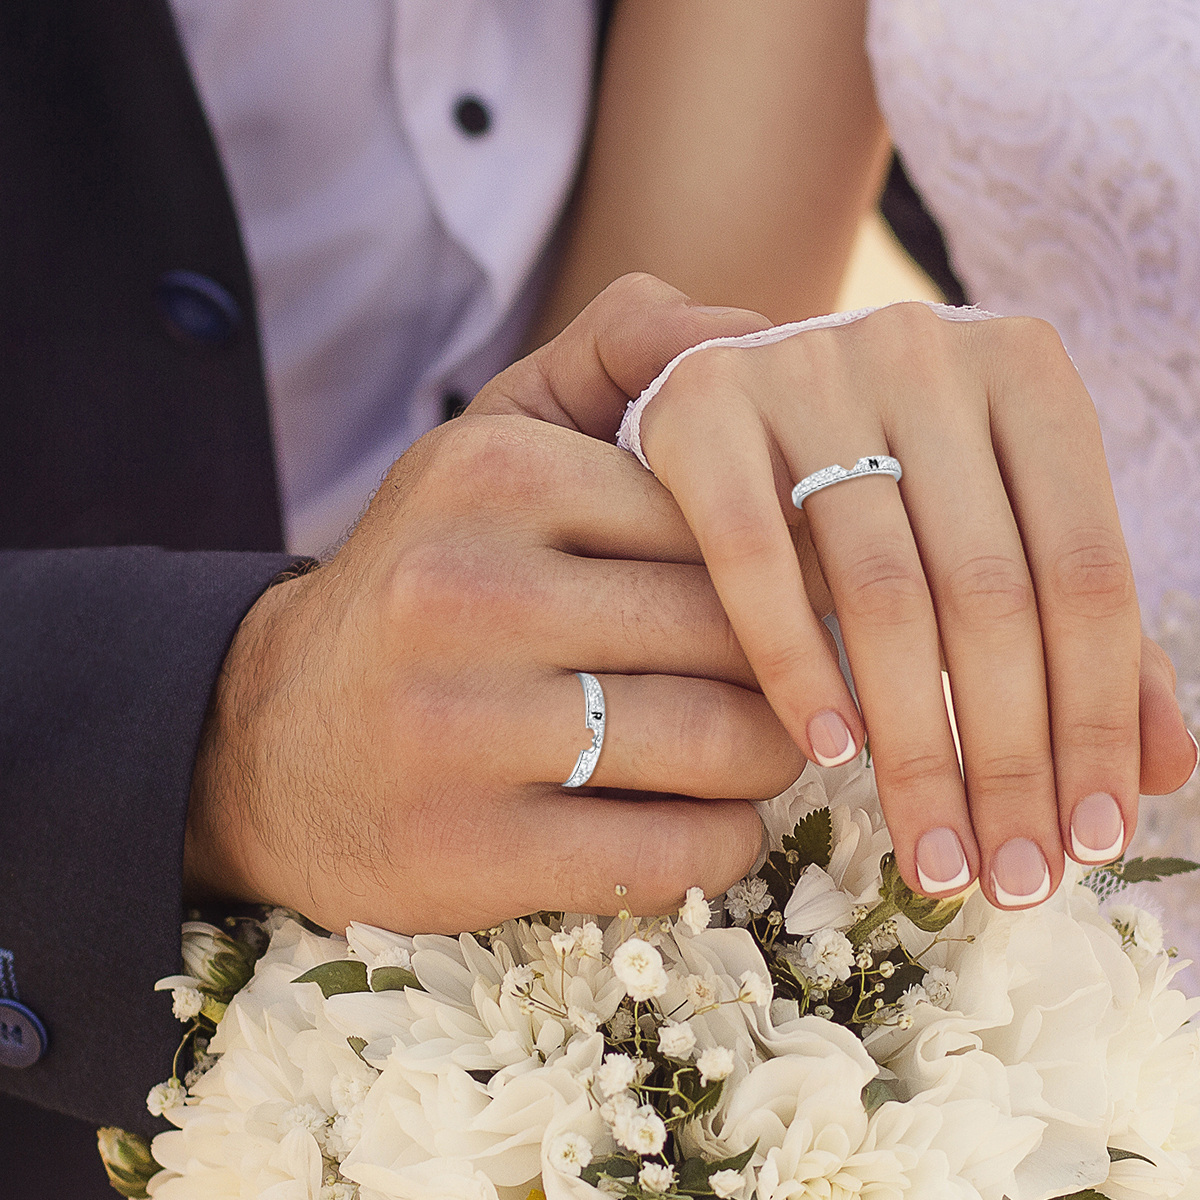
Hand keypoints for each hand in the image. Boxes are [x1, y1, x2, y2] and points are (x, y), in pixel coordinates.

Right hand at [184, 291, 812, 933]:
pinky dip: (724, 842)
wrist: (269, 738)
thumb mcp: (494, 440)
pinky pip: (678, 855)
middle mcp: (468, 591)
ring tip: (754, 749)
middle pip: (736, 630)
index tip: (796, 599)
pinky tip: (702, 820)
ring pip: (725, 743)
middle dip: (791, 666)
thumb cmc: (427, 579)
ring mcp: (461, 730)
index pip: (723, 517)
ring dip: (770, 758)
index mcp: (495, 475)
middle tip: (795, 683)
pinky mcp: (469, 852)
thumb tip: (760, 329)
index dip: (784, 566)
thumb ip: (619, 354)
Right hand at [489, 275, 1196, 909]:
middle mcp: (921, 346)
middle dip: (1010, 757)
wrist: (723, 376)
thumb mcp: (988, 521)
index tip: (1088, 839)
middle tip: (1010, 877)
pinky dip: (796, 660)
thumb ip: (1081, 628)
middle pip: (993, 593)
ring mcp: (804, 368)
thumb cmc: (874, 470)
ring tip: (933, 852)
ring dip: (914, 742)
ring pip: (883, 590)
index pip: (1089, 572)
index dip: (1099, 720)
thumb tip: (1171, 768)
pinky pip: (753, 559)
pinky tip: (828, 751)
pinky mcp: (700, 406)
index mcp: (1026, 368)